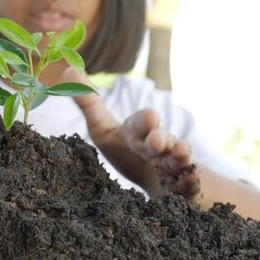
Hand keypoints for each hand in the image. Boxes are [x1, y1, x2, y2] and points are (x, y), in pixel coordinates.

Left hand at [62, 68, 201, 199]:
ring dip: (178, 157)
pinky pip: (190, 187)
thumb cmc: (128, 151)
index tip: (150, 117)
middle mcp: (159, 147)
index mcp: (138, 133)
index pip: (139, 124)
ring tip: (179, 154)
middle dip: (159, 138)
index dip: (144, 121)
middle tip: (156, 139)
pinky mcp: (184, 188)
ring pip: (178, 161)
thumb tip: (67, 70)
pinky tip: (191, 183)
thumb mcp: (105, 130)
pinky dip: (191, 185)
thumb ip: (89, 104)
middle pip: (161, 140)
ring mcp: (174, 167)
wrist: (159, 181)